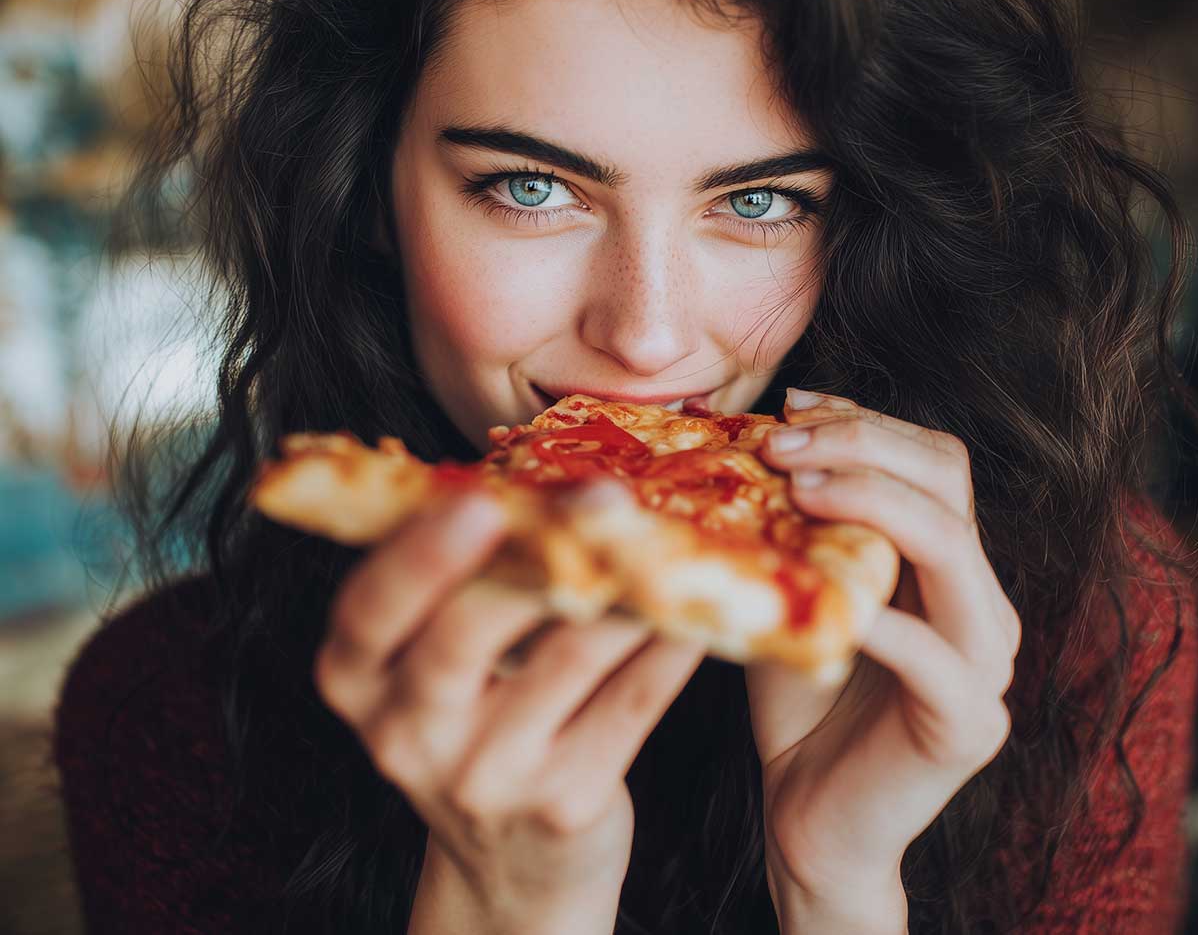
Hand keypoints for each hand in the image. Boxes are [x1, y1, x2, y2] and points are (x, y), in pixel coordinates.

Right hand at [313, 481, 706, 932]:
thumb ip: (467, 580)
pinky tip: (697, 600)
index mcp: (357, 677)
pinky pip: (632, 700)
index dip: (418, 557)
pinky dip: (670, 642)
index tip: (476, 502)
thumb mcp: (436, 662)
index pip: (369, 610)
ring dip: (628, 585)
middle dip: (535, 558)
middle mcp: (408, 732)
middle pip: (464, 635)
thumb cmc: (477, 720)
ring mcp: (485, 775)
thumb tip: (548, 472)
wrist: (512, 868)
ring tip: (665, 530)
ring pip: (569, 656)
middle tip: (600, 498)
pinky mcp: (564, 803)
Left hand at [749, 388, 1021, 906]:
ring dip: (871, 504)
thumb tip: (742, 429)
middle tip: (778, 445)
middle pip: (948, 484)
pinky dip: (882, 618)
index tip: (790, 406)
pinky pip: (935, 655)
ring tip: (792, 491)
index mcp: (949, 564)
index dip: (867, 422)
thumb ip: (793, 523)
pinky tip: (828, 597)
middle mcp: (982, 601)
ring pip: (953, 547)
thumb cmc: (799, 698)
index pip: (934, 460)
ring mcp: (986, 662)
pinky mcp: (969, 723)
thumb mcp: (795, 589)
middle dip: (861, 446)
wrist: (810, 818)